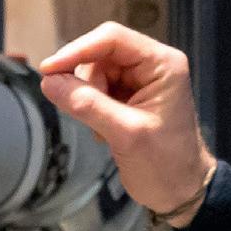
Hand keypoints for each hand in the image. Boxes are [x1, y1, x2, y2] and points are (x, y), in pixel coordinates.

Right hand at [38, 21, 216, 226]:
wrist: (181, 192)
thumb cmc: (165, 164)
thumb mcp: (125, 134)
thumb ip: (87, 105)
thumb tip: (48, 82)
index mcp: (163, 64)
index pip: (112, 39)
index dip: (77, 50)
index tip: (48, 70)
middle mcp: (153, 64)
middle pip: (100, 54)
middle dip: (87, 83)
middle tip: (89, 116)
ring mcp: (142, 79)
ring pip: (96, 72)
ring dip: (90, 99)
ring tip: (105, 130)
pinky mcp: (131, 95)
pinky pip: (99, 89)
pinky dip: (94, 108)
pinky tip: (107, 132)